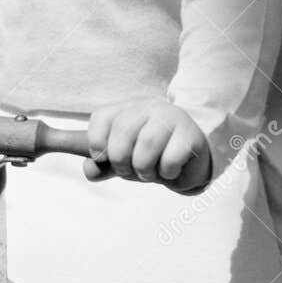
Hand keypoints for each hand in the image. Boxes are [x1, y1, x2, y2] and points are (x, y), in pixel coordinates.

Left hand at [83, 98, 211, 193]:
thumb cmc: (150, 153)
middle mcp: (146, 108)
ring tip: (152, 171)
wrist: (192, 153)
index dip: (97, 145)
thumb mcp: (121, 158)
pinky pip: (169, 162)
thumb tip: (90, 169)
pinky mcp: (190, 136)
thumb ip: (101, 164)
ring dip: (145, 172)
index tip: (104, 157)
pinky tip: (172, 169)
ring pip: (145, 151)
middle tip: (132, 169)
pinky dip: (167, 174)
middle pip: (120, 139)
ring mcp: (170, 118)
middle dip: (122, 165)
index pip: (100, 120)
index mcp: (125, 109)